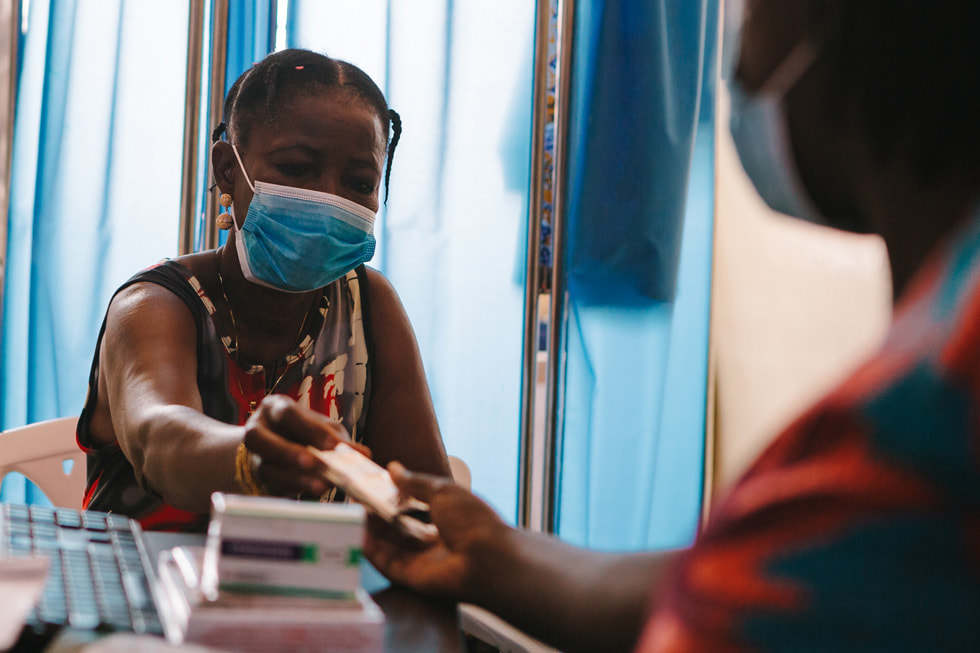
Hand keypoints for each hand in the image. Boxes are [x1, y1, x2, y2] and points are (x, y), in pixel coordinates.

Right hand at [242, 394, 370, 496]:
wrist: (273, 451)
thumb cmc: (303, 434)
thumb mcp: (322, 429)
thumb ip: (339, 440)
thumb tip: (364, 454)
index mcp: (275, 408)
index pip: (289, 414)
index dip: (310, 430)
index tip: (333, 446)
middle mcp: (257, 430)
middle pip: (262, 440)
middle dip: (289, 453)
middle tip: (316, 465)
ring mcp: (252, 457)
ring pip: (265, 468)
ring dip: (294, 479)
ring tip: (319, 486)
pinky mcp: (255, 480)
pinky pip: (269, 487)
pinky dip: (292, 491)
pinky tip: (310, 494)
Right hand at [363, 462, 510, 600]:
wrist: (484, 558)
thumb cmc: (472, 519)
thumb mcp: (442, 490)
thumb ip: (415, 482)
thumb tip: (394, 468)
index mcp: (448, 518)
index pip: (418, 506)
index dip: (398, 495)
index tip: (379, 484)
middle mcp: (434, 540)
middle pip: (401, 526)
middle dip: (382, 512)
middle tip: (361, 496)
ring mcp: (421, 559)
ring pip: (390, 543)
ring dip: (372, 527)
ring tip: (355, 507)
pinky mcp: (409, 576)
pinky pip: (384, 561)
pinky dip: (369, 547)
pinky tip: (358, 530)